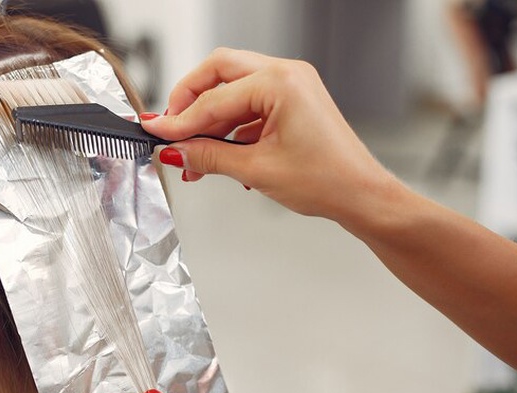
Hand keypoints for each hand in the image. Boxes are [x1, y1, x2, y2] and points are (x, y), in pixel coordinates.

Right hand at [141, 48, 398, 227]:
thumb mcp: (256, 169)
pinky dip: (228, 128)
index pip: (213, 99)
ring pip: (231, 90)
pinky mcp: (291, 102)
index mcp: (281, 83)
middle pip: (219, 73)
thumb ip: (208, 157)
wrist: (361, 195)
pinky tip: (216, 156)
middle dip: (190, 101)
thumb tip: (175, 151)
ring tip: (191, 156)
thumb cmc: (328, 180)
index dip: (179, 120)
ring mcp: (291, 86)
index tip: (155, 131)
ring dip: (208, 120)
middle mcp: (287, 75)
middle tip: (169, 128)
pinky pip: (248, 106)